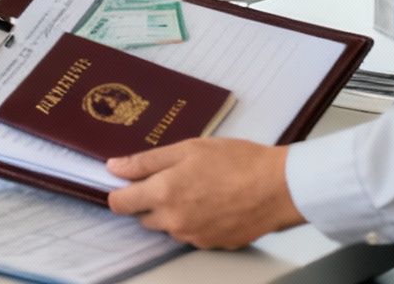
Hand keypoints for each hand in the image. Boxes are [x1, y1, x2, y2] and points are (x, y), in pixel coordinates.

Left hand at [104, 139, 304, 249]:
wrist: (279, 188)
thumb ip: (146, 161)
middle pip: (143, 217)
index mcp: (163, 193)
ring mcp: (193, 236)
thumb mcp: (187, 149)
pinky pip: (192, 234)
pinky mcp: (212, 245)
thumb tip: (114, 167)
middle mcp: (174, 220)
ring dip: (174, 212)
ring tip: (200, 188)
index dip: (119, 192)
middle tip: (175, 179)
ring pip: (169, 227)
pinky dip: (196, 221)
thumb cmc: (237, 162)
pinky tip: (214, 202)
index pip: (119, 204)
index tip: (128, 183)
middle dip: (150, 201)